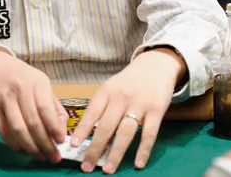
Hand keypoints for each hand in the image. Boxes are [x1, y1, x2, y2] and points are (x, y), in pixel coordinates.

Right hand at [0, 49, 67, 162]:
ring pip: (17, 129)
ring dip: (30, 147)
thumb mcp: (40, 82)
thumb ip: (53, 105)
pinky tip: (23, 150)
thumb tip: (61, 129)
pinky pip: (3, 131)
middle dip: (45, 144)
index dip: (54, 127)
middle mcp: (20, 89)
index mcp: (36, 81)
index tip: (61, 141)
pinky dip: (14, 144)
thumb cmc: (20, 75)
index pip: (45, 108)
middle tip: (53, 157)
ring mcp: (4, 98)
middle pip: (32, 122)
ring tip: (40, 156)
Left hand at [71, 48, 185, 173]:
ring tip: (108, 169)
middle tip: (87, 167)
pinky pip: (149, 133)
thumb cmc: (129, 81)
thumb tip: (87, 133)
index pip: (91, 113)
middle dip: (95, 148)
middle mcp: (121, 97)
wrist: (156, 65)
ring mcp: (139, 104)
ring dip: (116, 153)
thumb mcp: (111, 87)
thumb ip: (101, 106)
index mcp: (106, 91)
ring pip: (125, 132)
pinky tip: (138, 164)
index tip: (73, 145)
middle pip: (106, 126)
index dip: (82, 130)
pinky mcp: (156, 110)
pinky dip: (143, 150)